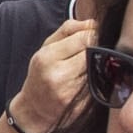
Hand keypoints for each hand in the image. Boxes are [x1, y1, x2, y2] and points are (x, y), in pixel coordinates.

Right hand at [12, 14, 92, 132]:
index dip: (93, 35)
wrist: (34, 110)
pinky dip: (97, 80)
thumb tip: (93, 23)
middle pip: (93, 54)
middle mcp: (58, 75)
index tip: (94, 36)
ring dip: (97, 65)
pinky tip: (88, 80)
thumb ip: (68, 30)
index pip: (84, 39)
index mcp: (47, 58)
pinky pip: (98, 85)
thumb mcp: (46, 48)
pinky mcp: (80, 106)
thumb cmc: (41, 74)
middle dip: (96, 50)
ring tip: (87, 67)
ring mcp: (70, 92)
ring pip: (97, 69)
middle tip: (93, 51)